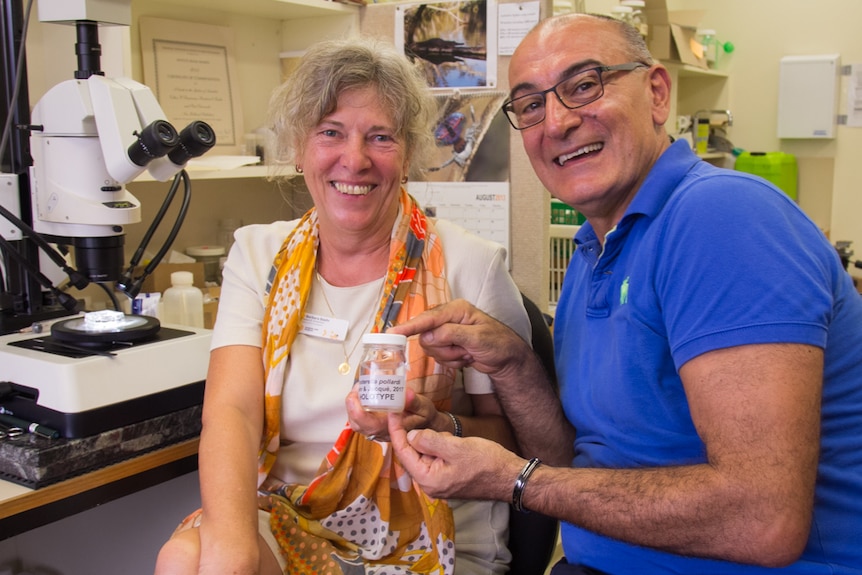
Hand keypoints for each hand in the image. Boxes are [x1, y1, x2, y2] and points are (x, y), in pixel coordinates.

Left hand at [346, 388, 448, 440]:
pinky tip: (362, 393)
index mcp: (391, 430)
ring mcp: (377, 429)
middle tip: (358, 386)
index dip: (357, 411)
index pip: (368, 425)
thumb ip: (414, 402)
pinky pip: (360, 419)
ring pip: (356, 422)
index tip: (356, 394)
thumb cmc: (424, 417)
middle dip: (352, 405)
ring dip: (353, 405)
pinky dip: (357, 406)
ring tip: (359, 388)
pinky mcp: (376, 424)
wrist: (428, 426)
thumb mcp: (424, 408)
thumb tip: (406, 393)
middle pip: (357, 424)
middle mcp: (381, 432)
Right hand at [387, 299, 533, 379]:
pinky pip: (438, 357)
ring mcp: (447, 333)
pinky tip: (467, 358)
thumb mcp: (478, 338)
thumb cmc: (499, 344)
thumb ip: (451, 334)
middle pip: (427, 337)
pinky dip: (453, 362)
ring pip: (431, 349)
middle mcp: (448, 319)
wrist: (508, 359)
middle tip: (464, 350)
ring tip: (468, 354)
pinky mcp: (448, 345)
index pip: (428, 318)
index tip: (392, 333)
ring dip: (451, 357)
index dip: (410, 326)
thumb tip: (428, 336)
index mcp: (456, 310)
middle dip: (445, 349)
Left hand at [387, 407, 520, 500]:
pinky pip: (435, 459)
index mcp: (428, 479)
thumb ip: (429, 441)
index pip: (404, 453)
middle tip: (419, 417)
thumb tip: (410, 436)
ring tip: (450, 437)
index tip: (392, 413)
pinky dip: (439, 447)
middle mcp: (430, 485)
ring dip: (432, 441)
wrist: (510, 477)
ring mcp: (439, 483)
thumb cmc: (486, 462)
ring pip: (425, 455)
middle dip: (416, 436)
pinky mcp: (448, 478)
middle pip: (412, 455)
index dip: (396, 431)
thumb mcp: (455, 447)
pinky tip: (453, 442)